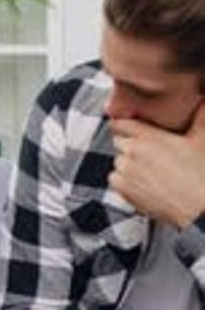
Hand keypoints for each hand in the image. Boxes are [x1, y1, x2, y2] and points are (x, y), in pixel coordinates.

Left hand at [109, 103, 204, 226]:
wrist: (196, 207)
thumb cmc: (199, 175)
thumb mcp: (201, 140)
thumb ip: (200, 117)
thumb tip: (203, 102)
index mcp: (149, 137)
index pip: (121, 123)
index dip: (125, 126)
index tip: (130, 129)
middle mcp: (133, 152)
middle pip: (119, 142)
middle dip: (130, 146)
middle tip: (149, 155)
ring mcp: (126, 171)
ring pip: (118, 161)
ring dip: (128, 165)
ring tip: (148, 172)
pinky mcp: (123, 189)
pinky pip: (115, 180)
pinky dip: (124, 182)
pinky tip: (142, 184)